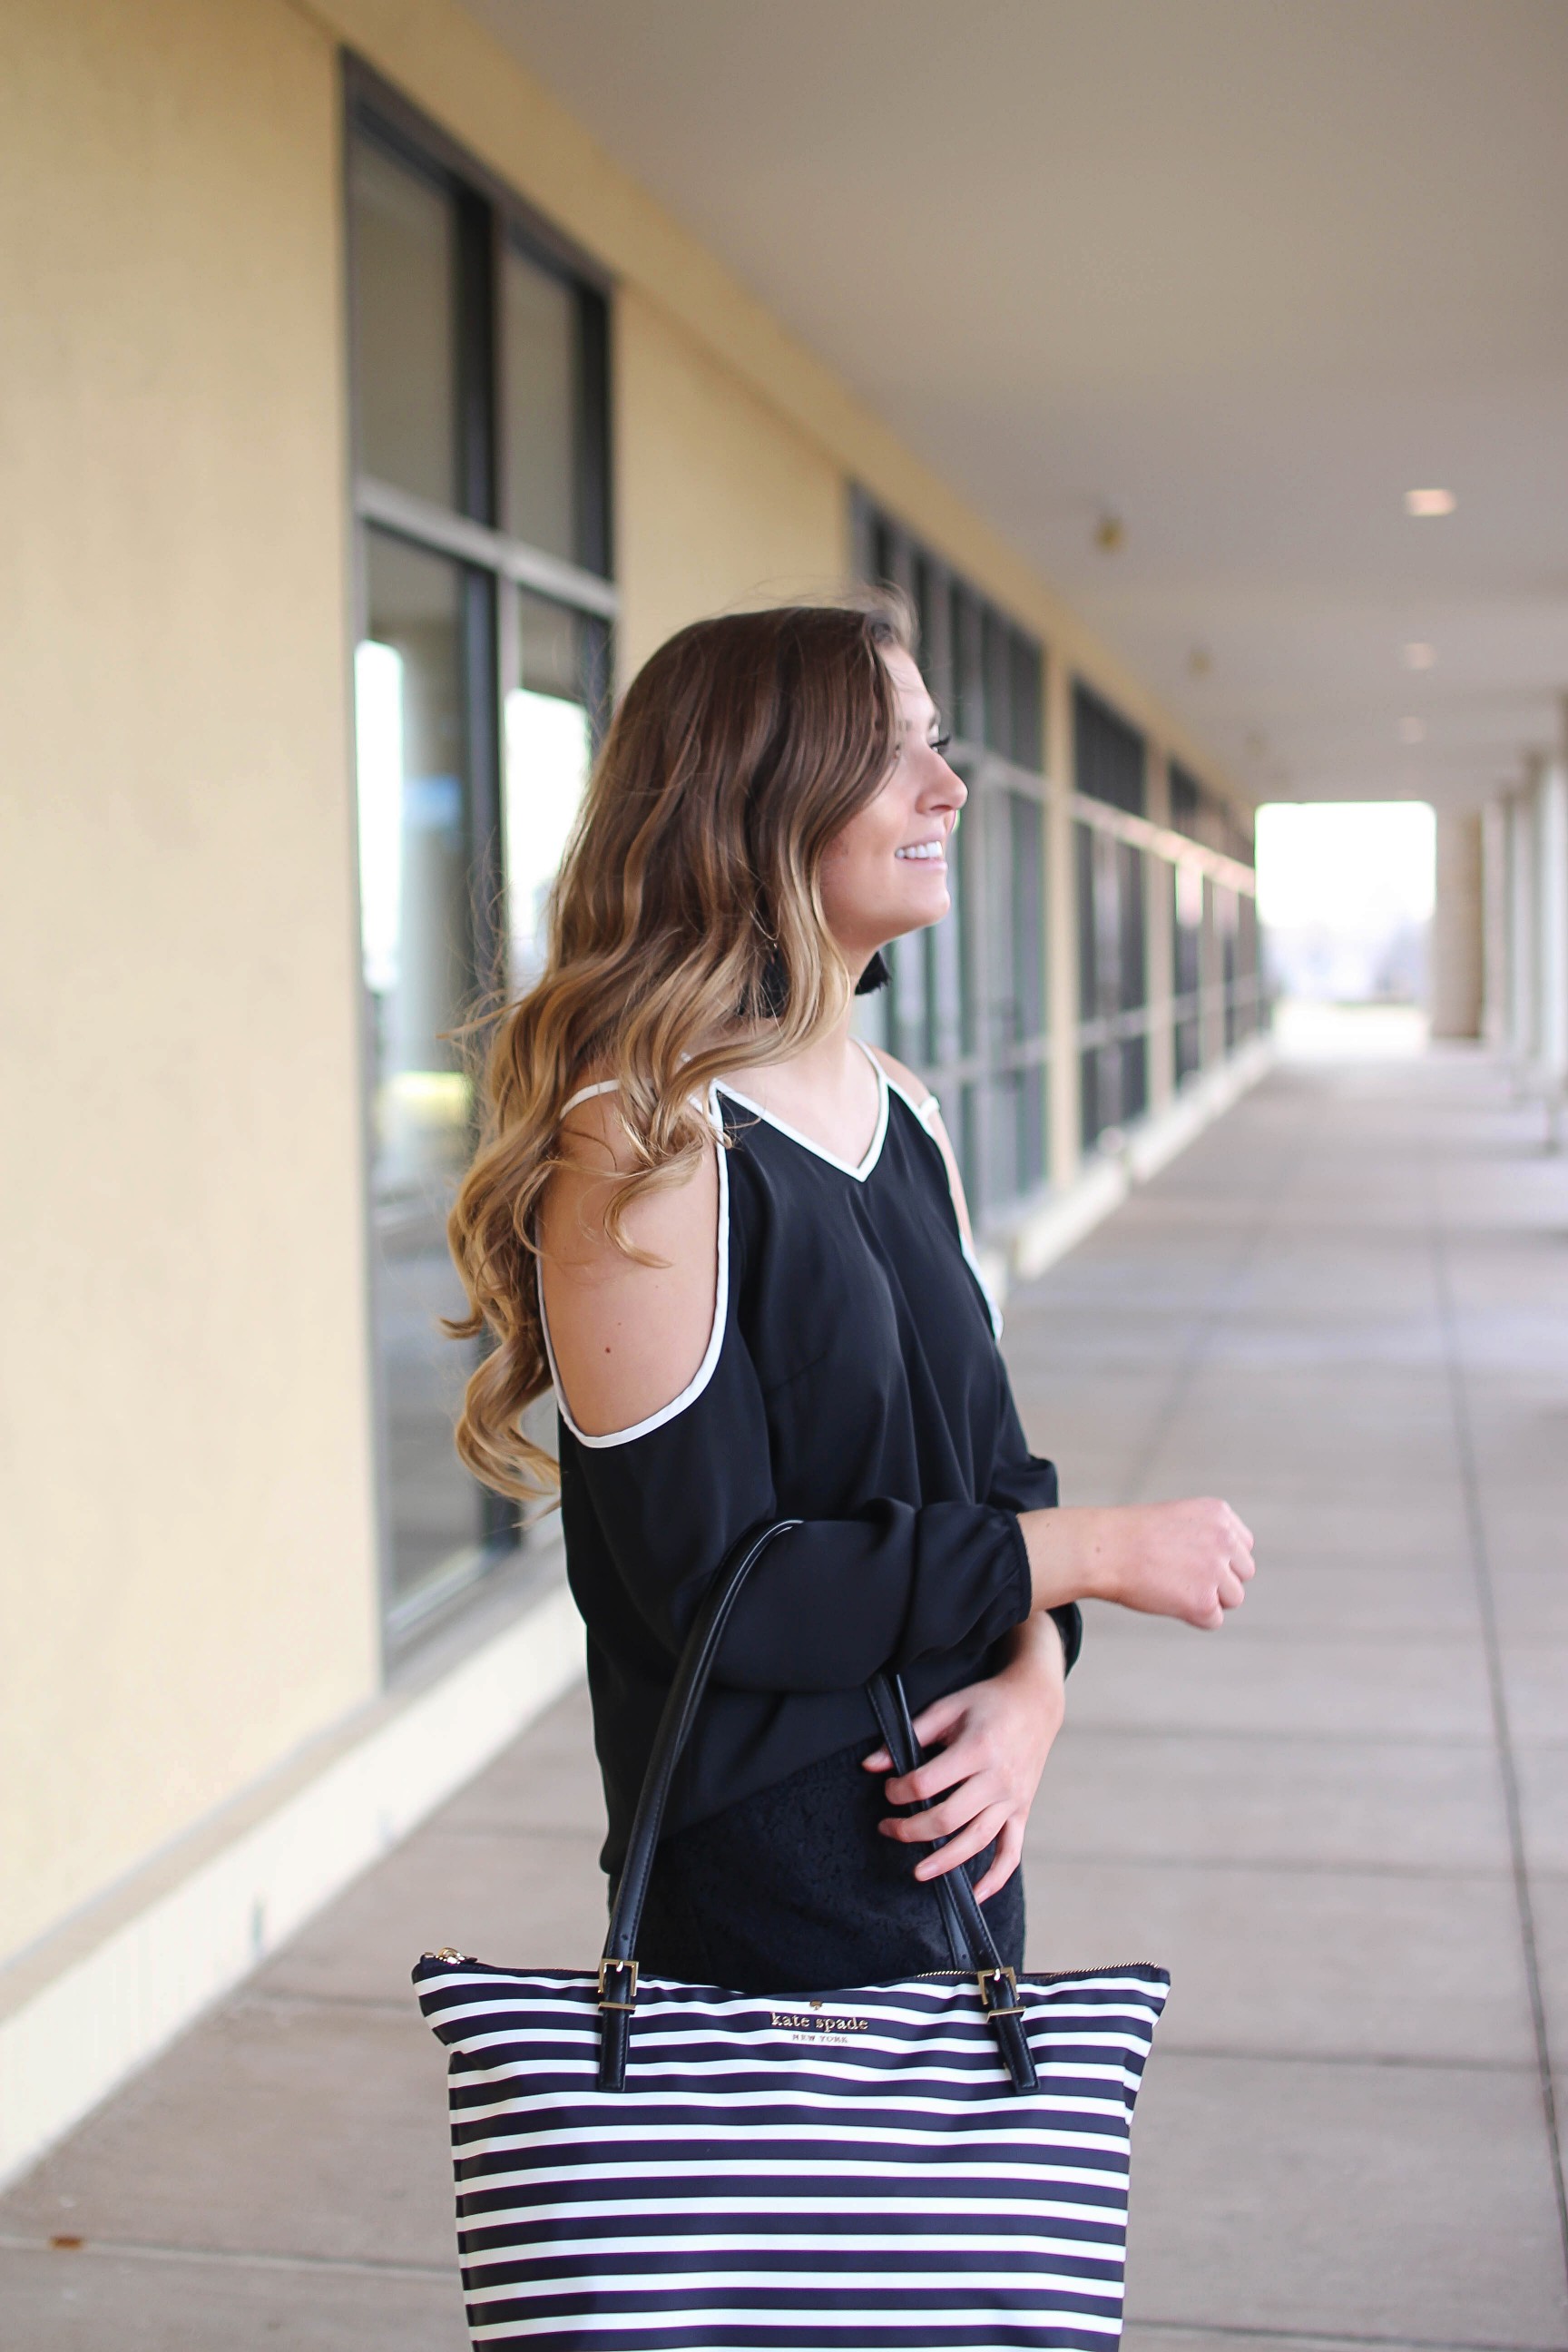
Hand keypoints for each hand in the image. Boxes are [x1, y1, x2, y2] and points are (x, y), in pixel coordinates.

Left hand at [861, 1616, 1065, 1901]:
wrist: (1035, 1703)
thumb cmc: (988, 1703)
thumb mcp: (947, 1708)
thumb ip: (910, 1734)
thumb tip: (871, 1764)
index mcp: (977, 1750)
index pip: (926, 1784)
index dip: (898, 1791)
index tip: (888, 1788)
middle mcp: (998, 1779)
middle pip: (948, 1819)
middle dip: (911, 1830)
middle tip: (887, 1829)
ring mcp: (1012, 1799)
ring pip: (977, 1841)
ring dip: (945, 1861)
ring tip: (918, 1872)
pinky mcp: (1022, 1811)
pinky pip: (1011, 1852)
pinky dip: (995, 1879)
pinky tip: (975, 1894)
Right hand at [1022, 1498, 1254, 1628]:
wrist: (1103, 1549)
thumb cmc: (1129, 1535)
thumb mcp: (1178, 1518)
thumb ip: (1207, 1535)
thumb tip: (1227, 1569)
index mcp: (1220, 1514)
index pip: (1243, 1546)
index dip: (1219, 1558)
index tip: (1191, 1559)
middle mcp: (1225, 1540)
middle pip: (1243, 1573)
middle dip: (1220, 1580)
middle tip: (1181, 1576)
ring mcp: (1216, 1571)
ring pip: (1233, 1598)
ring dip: (1209, 1598)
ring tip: (1173, 1587)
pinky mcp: (1203, 1602)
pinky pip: (1214, 1620)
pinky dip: (1194, 1617)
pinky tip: (1168, 1600)